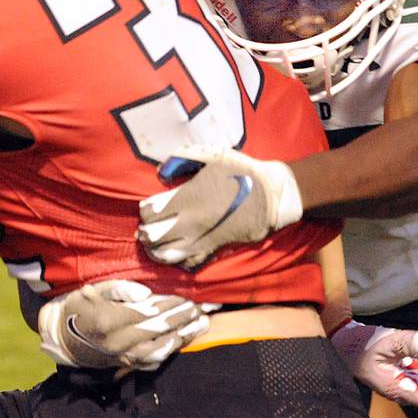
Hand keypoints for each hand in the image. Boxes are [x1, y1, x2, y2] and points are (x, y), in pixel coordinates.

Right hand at [38, 279, 216, 369]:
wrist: (61, 336)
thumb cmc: (78, 305)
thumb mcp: (93, 289)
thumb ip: (119, 289)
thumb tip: (146, 294)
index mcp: (110, 320)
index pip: (150, 312)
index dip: (172, 304)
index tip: (191, 296)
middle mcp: (118, 342)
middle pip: (159, 329)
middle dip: (184, 318)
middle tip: (205, 308)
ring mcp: (122, 356)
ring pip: (160, 348)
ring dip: (183, 336)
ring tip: (202, 324)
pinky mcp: (124, 364)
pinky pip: (151, 361)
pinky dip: (169, 352)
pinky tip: (182, 341)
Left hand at [138, 148, 303, 269]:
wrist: (272, 195)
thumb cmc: (241, 171)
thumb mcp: (212, 154)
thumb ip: (181, 158)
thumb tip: (161, 173)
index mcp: (186, 198)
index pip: (149, 214)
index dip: (145, 212)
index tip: (149, 208)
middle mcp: (190, 222)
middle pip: (152, 237)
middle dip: (146, 233)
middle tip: (147, 228)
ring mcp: (201, 238)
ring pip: (166, 255)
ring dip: (156, 250)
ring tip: (155, 244)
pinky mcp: (213, 249)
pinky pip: (188, 263)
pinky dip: (177, 260)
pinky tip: (176, 252)